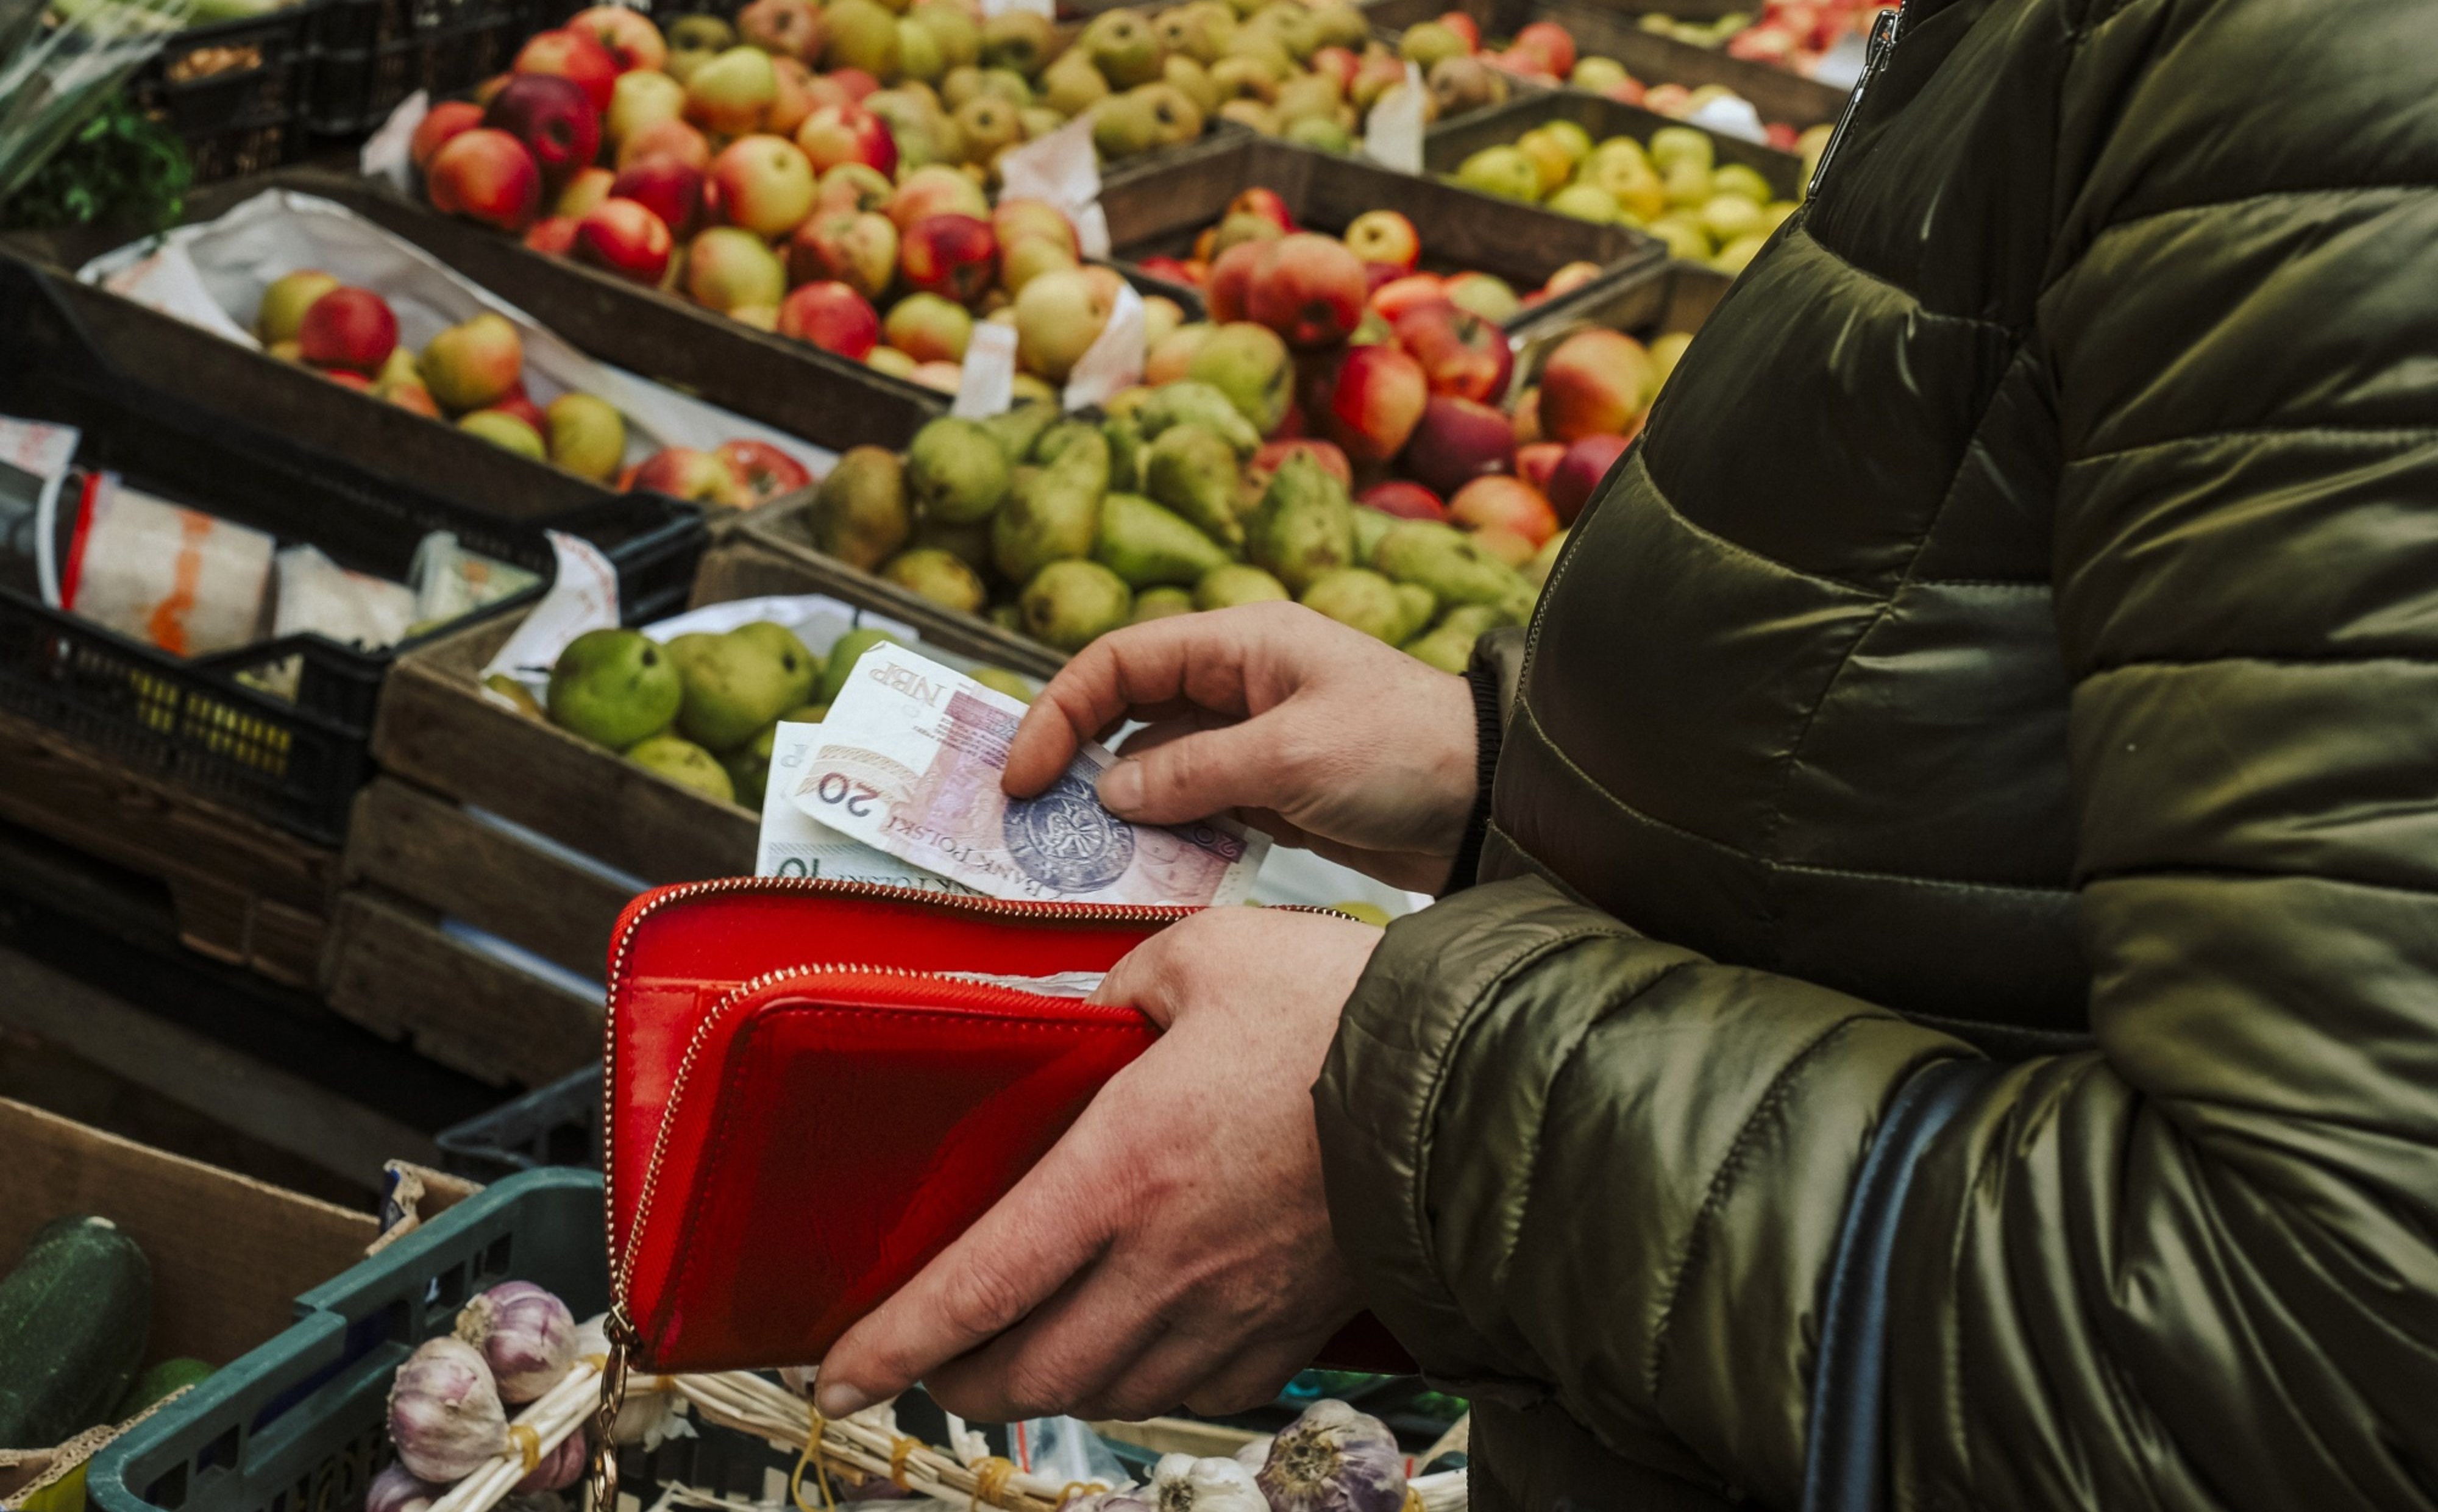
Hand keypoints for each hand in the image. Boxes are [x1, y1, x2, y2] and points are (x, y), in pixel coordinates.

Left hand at [812, 908, 1381, 1421]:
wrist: (1471, 1085)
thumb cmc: (1339, 1013)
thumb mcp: (1202, 955)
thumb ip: (1117, 983)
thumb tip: (1084, 1008)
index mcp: (1124, 1171)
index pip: (978, 1287)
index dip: (896, 1344)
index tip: (839, 1373)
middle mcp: (1165, 1263)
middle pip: (1028, 1373)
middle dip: (958, 1383)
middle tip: (929, 1363)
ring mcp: (1230, 1310)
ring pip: (1104, 1396)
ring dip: (1043, 1390)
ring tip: (1017, 1359)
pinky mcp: (1287, 1328)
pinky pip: (1191, 1392)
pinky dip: (1139, 1386)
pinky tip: (1131, 1350)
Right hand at [1003, 602, 1478, 891]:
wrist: (1493, 804)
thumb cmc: (1410, 754)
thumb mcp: (1293, 759)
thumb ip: (1194, 775)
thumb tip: (1111, 792)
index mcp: (1240, 645)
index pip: (1118, 663)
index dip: (1058, 713)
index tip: (1022, 778)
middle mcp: (1238, 685)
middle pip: (1125, 714)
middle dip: (1073, 763)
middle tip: (1029, 822)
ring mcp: (1251, 741)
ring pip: (1154, 769)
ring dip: (1117, 811)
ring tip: (1077, 858)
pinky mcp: (1270, 793)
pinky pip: (1194, 810)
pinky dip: (1164, 837)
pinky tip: (1143, 870)